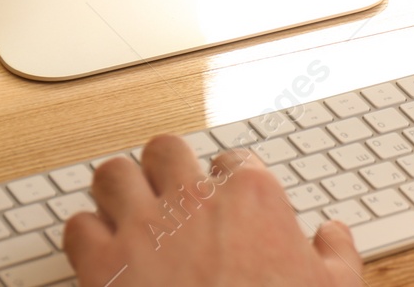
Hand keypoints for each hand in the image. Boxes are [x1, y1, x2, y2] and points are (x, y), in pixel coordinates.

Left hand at [64, 135, 362, 286]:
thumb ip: (336, 253)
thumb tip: (333, 235)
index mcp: (252, 197)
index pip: (232, 158)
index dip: (226, 177)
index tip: (223, 197)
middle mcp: (193, 200)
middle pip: (164, 148)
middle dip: (161, 167)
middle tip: (165, 191)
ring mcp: (143, 228)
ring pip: (113, 173)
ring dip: (116, 191)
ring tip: (123, 209)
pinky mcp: (102, 265)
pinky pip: (77, 227)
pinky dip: (84, 236)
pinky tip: (98, 251)